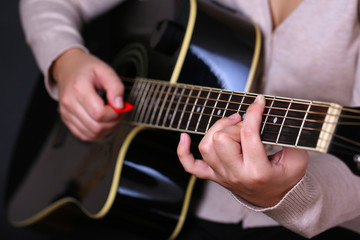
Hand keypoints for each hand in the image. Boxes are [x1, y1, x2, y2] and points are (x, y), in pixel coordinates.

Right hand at [52, 48, 124, 140]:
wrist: (68, 67)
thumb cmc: (86, 68)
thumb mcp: (106, 70)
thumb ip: (116, 87)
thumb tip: (120, 106)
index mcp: (79, 88)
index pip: (99, 113)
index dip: (114, 114)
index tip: (120, 107)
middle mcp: (70, 103)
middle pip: (96, 126)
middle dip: (113, 123)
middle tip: (118, 112)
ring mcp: (66, 113)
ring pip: (91, 134)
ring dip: (106, 129)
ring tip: (111, 116)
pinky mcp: (66, 120)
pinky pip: (84, 135)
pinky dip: (97, 133)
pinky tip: (102, 122)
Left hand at [177, 95, 308, 206]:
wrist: (275, 197)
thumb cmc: (285, 177)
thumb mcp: (297, 159)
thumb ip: (290, 138)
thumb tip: (273, 115)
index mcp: (258, 172)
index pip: (248, 135)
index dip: (253, 113)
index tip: (259, 102)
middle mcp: (235, 174)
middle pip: (221, 140)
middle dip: (234, 125)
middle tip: (246, 123)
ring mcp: (221, 176)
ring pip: (206, 146)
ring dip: (217, 129)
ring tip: (231, 124)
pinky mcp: (214, 175)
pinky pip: (191, 166)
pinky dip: (183, 152)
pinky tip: (184, 137)